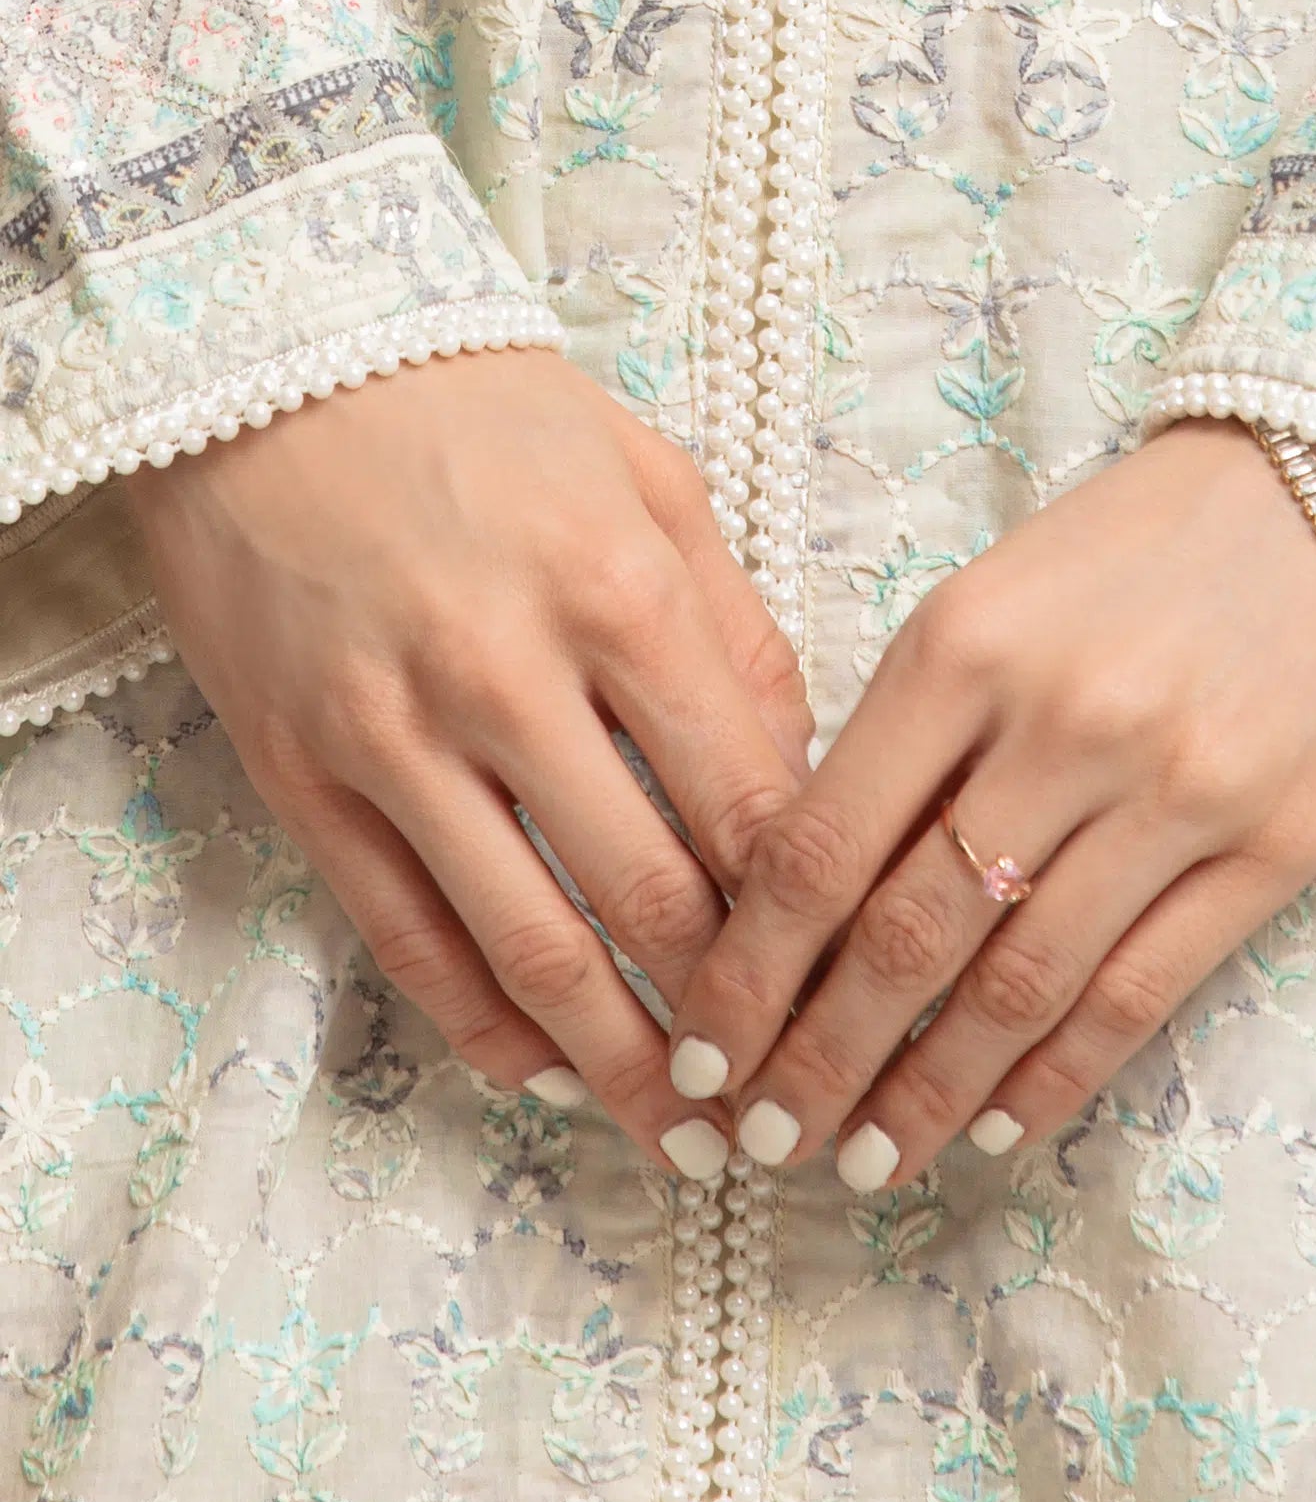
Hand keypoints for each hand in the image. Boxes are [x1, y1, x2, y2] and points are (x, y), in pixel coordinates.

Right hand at [128, 347, 812, 1176]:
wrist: (280, 371)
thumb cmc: (489, 417)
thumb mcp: (653, 480)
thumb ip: (734, 626)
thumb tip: (797, 768)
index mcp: (623, 593)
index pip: (744, 798)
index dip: (806, 911)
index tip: (848, 975)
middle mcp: (512, 677)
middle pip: (649, 895)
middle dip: (728, 1014)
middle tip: (785, 1090)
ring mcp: (398, 738)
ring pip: (526, 945)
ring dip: (615, 1057)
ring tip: (681, 1129)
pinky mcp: (308, 779)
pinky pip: (404, 937)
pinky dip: (480, 1024)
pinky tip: (542, 1070)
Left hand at [663, 419, 1315, 1186]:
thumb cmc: (1155, 537)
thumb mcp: (1001, 589)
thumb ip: (914, 724)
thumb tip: (809, 887)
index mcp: (967, 643)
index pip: (822, 846)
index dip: (749, 971)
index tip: (699, 1049)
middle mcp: (1064, 724)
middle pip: (905, 938)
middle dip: (818, 1059)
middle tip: (762, 1137)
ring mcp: (1177, 792)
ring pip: (1018, 986)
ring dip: (926, 1093)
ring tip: (868, 1160)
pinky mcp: (1275, 845)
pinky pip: (1140, 991)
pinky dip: (1055, 1074)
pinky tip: (995, 1122)